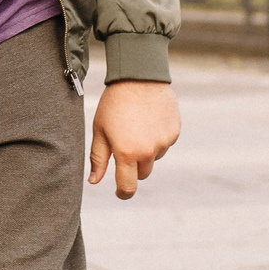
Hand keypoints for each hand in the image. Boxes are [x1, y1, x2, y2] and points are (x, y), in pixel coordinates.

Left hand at [88, 80, 179, 199]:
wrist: (138, 76)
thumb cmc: (113, 103)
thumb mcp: (100, 130)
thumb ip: (98, 158)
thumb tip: (94, 182)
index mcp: (127, 153)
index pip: (128, 186)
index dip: (123, 193)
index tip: (120, 192)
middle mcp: (148, 151)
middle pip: (142, 173)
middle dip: (133, 167)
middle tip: (124, 146)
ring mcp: (164, 142)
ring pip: (154, 157)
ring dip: (146, 150)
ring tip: (136, 126)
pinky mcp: (174, 132)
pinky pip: (165, 143)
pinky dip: (157, 138)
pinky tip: (148, 120)